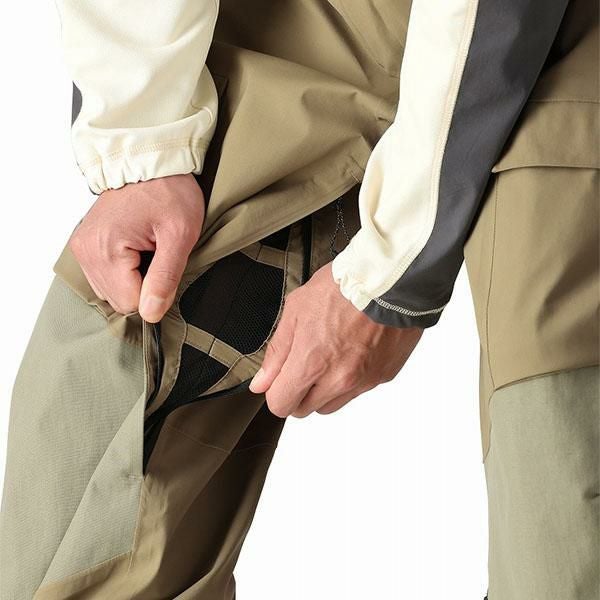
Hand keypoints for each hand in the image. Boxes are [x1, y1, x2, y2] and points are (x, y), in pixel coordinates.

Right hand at [69, 174, 204, 321]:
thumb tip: (151, 314)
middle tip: (158, 252)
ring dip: (135, 278)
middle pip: (119, 300)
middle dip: (144, 284)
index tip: (165, 263)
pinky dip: (124, 270)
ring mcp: (82, 248)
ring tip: (147, 248)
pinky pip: (106, 277)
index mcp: (105, 250)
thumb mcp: (179, 234)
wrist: (151, 162)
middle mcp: (85, 251)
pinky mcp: (85, 245)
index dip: (156, 292)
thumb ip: (165, 277)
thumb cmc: (169, 191)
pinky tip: (137, 248)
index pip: (130, 304)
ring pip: (112, 291)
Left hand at [249, 263, 422, 416]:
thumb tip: (262, 382)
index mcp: (312, 363)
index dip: (275, 390)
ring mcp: (363, 381)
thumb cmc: (342, 287)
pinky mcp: (383, 377)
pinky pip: (357, 391)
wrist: (389, 280)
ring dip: (323, 389)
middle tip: (304, 361)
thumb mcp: (296, 311)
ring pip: (331, 405)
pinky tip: (351, 350)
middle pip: (305, 409)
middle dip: (298, 391)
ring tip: (330, 354)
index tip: (280, 376)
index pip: (281, 405)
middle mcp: (338, 380)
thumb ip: (277, 352)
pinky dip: (350, 379)